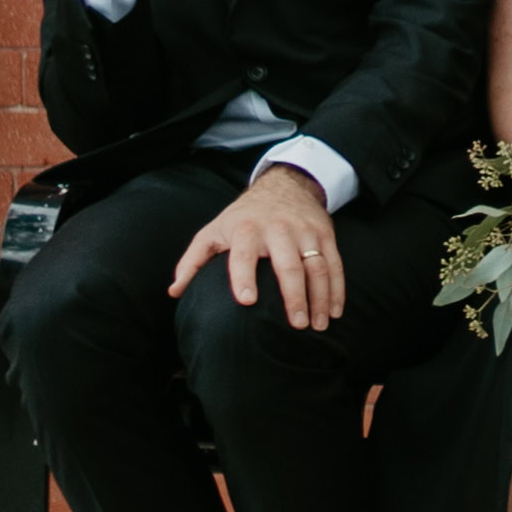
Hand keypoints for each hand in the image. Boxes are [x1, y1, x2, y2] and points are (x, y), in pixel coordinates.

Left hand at [169, 168, 346, 331]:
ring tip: (318, 326)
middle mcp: (278, 230)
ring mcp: (305, 232)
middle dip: (294, 297)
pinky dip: (337, 289)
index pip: (244, 255)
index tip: (247, 302)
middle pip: (289, 266)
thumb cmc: (242, 217)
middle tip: (295, 325)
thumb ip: (192, 261)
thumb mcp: (213, 231)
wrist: (284, 185)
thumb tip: (175, 292)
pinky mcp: (325, 234)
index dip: (244, 277)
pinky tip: (334, 311)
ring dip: (320, 298)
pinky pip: (335, 264)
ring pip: (317, 267)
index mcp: (246, 230)